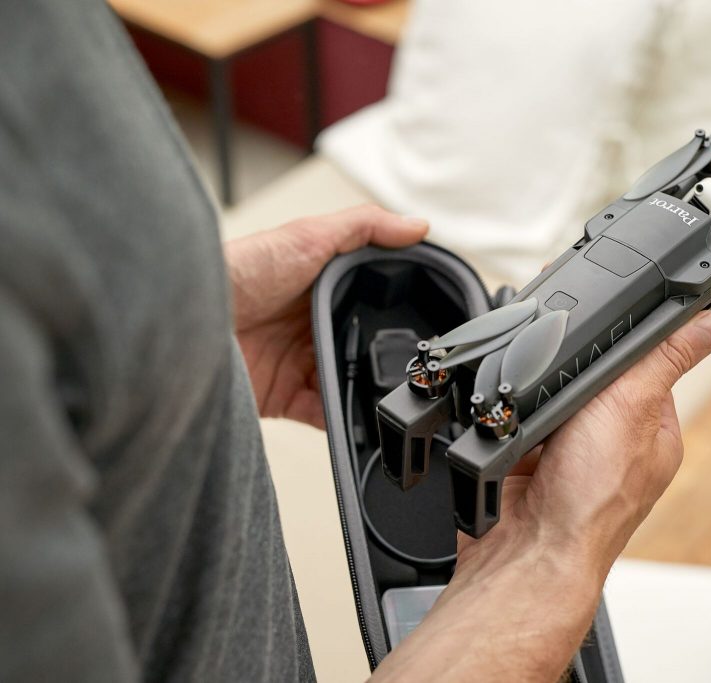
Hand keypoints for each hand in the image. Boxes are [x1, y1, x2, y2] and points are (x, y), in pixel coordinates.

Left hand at [224, 205, 427, 427]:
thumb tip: (417, 225)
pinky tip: (356, 415)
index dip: (394, 306)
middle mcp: (309, 324)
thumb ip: (365, 227)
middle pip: (360, 344)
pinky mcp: (284, 395)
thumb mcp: (309, 235)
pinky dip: (341, 419)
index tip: (424, 314)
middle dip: (382, 353)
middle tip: (409, 357)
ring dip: (365, 387)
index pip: (367, 298)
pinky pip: (323, 413)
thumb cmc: (238, 270)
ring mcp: (297, 362)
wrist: (187, 324)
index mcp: (318, 284)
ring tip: (388, 389)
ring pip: (347, 380)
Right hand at [372, 309, 710, 681]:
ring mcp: (569, 458)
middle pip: (591, 382)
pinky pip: (516, 424)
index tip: (606, 331)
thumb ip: (667, 357)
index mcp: (655, 435)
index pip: (646, 369)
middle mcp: (614, 449)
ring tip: (541, 418)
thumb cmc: (592, 499)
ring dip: (538, 400)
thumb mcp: (633, 406)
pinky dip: (510, 423)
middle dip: (571, 378)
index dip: (623, 349)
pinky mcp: (528, 465)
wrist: (528, 554)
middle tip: (567, 388)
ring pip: (549, 400)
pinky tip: (513, 431)